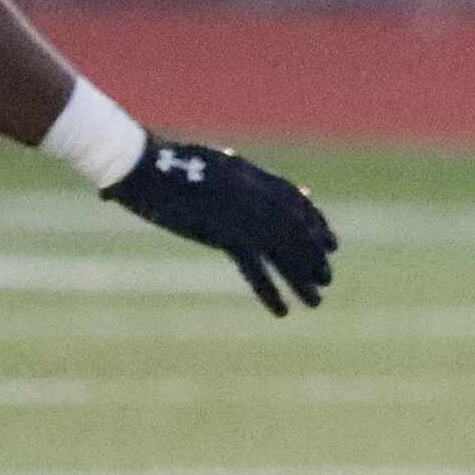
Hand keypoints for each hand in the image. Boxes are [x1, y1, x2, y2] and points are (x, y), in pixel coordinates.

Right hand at [102, 137, 337, 316]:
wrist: (143, 165)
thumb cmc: (166, 162)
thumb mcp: (212, 163)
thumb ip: (239, 174)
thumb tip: (259, 176)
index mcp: (254, 177)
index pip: (298, 204)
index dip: (317, 225)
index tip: (331, 244)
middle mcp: (259, 197)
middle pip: (297, 233)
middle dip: (314, 258)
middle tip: (327, 279)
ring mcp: (246, 216)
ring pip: (285, 254)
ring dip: (302, 280)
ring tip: (316, 303)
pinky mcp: (227, 235)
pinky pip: (255, 270)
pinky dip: (270, 292)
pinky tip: (282, 312)